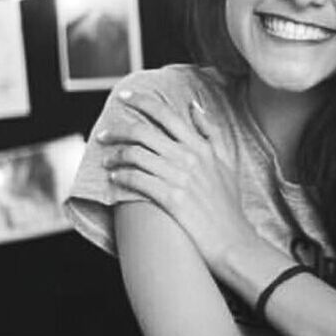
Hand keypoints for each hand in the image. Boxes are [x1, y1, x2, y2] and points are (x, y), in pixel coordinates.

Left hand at [97, 91, 260, 271]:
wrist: (231, 239)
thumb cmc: (228, 203)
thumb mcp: (226, 161)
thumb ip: (210, 132)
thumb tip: (195, 107)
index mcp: (201, 146)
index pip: (166, 114)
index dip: (141, 101)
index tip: (124, 96)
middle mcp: (189, 157)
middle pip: (143, 132)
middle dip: (117, 130)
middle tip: (104, 134)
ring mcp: (179, 177)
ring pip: (135, 156)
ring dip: (115, 156)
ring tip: (107, 160)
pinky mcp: (170, 198)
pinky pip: (136, 180)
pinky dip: (120, 177)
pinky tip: (114, 178)